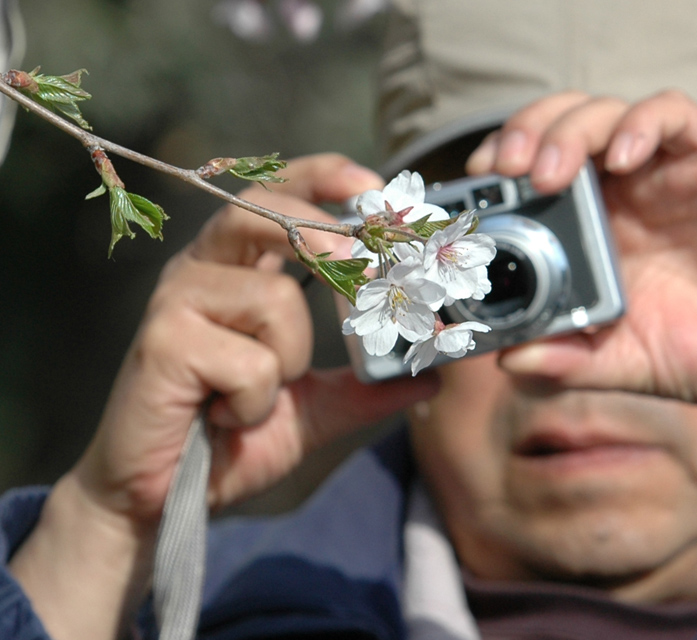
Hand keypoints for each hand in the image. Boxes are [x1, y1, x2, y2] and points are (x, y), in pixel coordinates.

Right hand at [10, 154, 439, 639]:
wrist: (162, 498)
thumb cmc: (230, 439)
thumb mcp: (314, 409)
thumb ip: (367, 386)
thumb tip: (433, 375)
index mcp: (236, 270)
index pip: (275, 195)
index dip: (322, 177)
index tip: (373, 187)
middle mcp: (202, 271)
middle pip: (263, 210)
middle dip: (324, 237)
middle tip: (362, 275)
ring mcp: (176, 302)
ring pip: (274, 296)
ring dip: (289, 357)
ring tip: (260, 394)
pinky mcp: (162, 342)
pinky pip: (250, 359)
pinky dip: (257, 400)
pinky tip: (228, 417)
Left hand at [468, 91, 696, 419]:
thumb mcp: (619, 361)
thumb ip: (566, 360)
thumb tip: (507, 362)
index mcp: (594, 230)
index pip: (534, 171)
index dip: (499, 168)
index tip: (471, 190)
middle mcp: (625, 193)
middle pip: (560, 128)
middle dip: (521, 134)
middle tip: (501, 169)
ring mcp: (668, 174)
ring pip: (607, 112)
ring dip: (567, 128)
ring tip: (548, 172)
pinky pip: (675, 116)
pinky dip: (641, 124)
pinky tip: (621, 157)